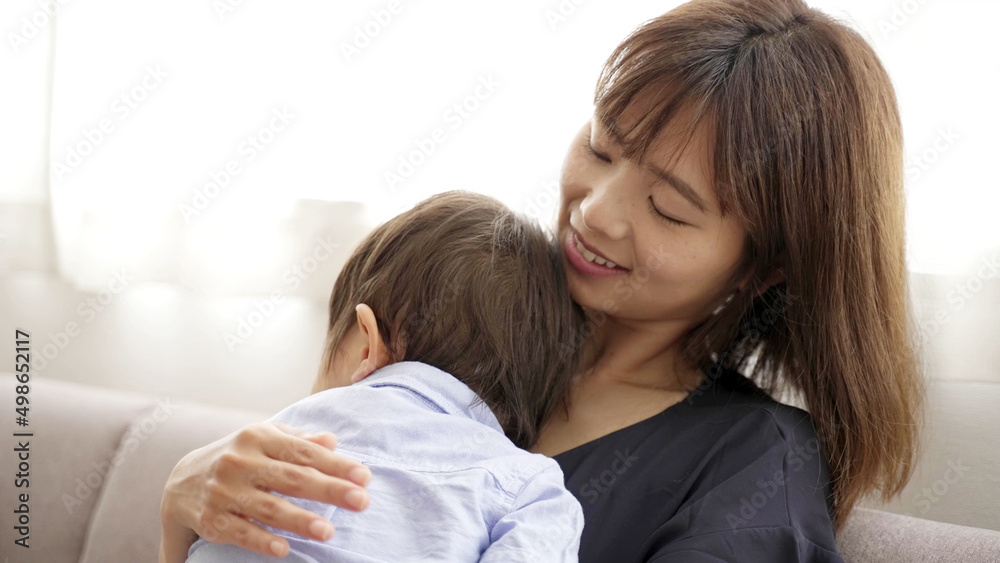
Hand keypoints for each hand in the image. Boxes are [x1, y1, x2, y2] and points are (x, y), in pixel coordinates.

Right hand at [159, 421, 371, 560]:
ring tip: (329, 531)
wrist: (181, 482)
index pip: (304, 452)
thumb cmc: (239, 458)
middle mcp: (240, 461)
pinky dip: (261, 541)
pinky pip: (239, 532)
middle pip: (292, 478)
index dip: (336, 465)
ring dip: (300, 520)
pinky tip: (284, 550)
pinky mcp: (211, 518)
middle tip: (362, 501)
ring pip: (268, 508)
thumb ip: (299, 441)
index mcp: (258, 437)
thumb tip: (332, 441)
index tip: (364, 477)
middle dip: (330, 490)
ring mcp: (224, 491)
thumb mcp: (264, 440)